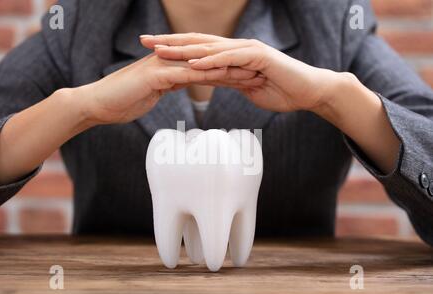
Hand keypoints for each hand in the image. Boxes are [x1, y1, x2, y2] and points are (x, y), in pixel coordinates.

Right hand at [80, 53, 263, 124]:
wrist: (97, 104)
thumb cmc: (121, 101)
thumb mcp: (151, 92)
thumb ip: (165, 85)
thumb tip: (178, 84)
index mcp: (170, 64)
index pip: (204, 65)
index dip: (227, 70)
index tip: (248, 76)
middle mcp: (169, 59)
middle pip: (209, 61)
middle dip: (235, 67)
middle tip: (259, 72)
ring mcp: (162, 64)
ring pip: (203, 65)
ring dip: (228, 69)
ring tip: (251, 74)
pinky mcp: (156, 74)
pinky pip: (187, 74)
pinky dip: (207, 76)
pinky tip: (225, 79)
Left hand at [141, 33, 340, 112]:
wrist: (308, 91)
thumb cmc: (280, 90)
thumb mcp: (246, 87)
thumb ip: (228, 80)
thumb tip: (210, 80)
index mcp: (231, 55)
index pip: (196, 50)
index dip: (173, 49)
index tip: (149, 52)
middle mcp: (236, 48)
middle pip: (196, 43)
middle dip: (169, 43)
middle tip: (144, 41)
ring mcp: (247, 50)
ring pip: (209, 47)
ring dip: (183, 48)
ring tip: (160, 50)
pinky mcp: (259, 57)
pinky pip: (230, 58)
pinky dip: (211, 60)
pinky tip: (193, 61)